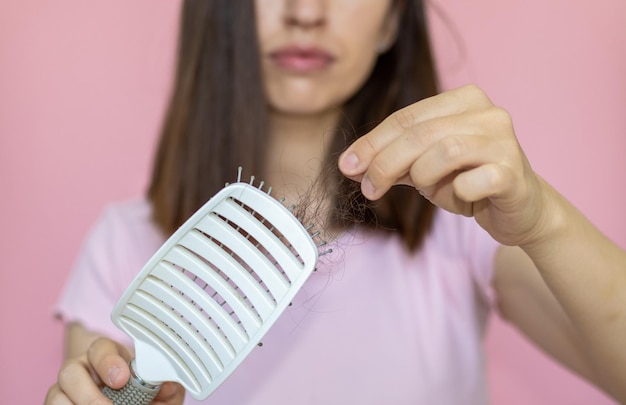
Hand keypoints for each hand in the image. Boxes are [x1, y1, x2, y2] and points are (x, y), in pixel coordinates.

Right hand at [45, 337, 184, 403]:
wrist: (127, 401)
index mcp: (106, 356)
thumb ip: (165, 386)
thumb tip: (168, 385)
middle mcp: (80, 370)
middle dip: (88, 394)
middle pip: (69, 372)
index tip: (122, 379)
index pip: (100, 348)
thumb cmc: (140, 394)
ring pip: (56, 396)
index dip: (108, 362)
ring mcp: (64, 391)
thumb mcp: (157, 390)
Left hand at [338, 84, 552, 247]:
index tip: (346, 165)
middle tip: (368, 189)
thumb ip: (391, 162)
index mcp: (463, 100)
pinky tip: (462, 195)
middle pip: (420, 133)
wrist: (520, 209)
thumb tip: (349, 165)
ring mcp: (504, 140)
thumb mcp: (423, 169)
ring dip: (423, 176)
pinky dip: (458, 192)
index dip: (372, 142)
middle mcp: (487, 113)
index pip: (406, 117)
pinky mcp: (514, 172)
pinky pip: (474, 180)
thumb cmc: (468, 181)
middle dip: (385, 163)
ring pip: (445, 151)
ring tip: (427, 191)